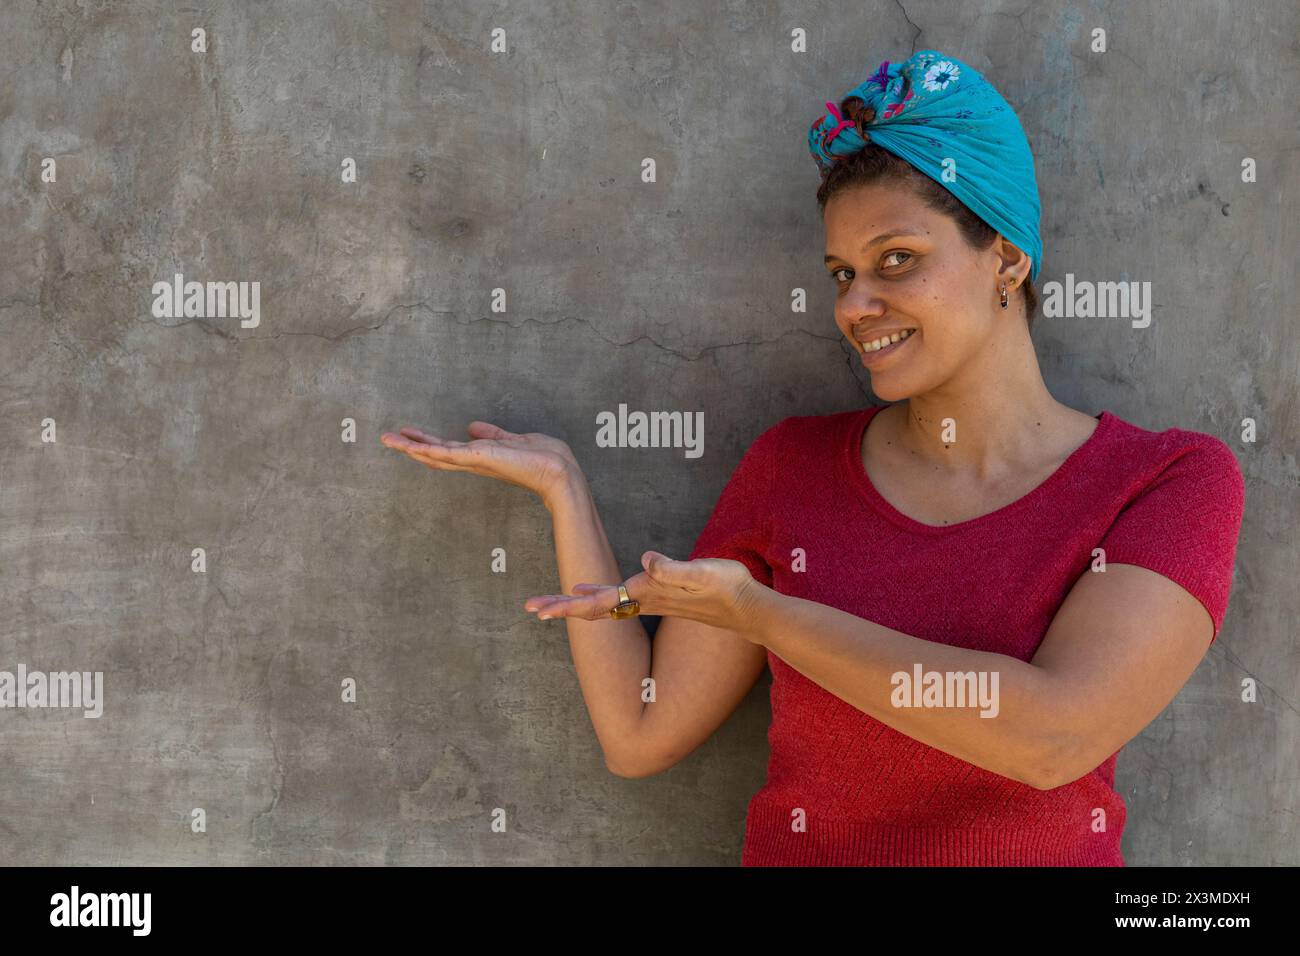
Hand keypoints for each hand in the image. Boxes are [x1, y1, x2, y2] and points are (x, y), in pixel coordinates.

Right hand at [380, 420, 580, 503]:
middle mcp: (475, 462)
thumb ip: (493, 434)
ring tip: (388, 440)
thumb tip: (473, 426)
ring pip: (436, 455)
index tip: (411, 435)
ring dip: (411, 447)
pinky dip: (428, 449)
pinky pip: (448, 454)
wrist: (558, 472)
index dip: (429, 443)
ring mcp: (475, 462)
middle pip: (436, 455)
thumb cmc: (544, 458)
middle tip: (387, 438)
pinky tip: (411, 446)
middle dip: (411, 446)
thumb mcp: (514, 440)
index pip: (450, 451)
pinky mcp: (479, 459)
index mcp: (482, 458)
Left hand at [522, 550, 764, 635]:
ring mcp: (650, 600)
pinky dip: (595, 594)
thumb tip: (646, 560)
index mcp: (647, 593)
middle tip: (530, 608)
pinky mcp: (658, 597)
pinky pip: (616, 598)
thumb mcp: (704, 573)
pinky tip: (587, 587)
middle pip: (593, 607)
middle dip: (561, 607)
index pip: (599, 601)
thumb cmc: (729, 589)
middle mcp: (644, 599)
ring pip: (602, 604)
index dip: (568, 604)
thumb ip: (674, 569)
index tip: (540, 610)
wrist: (749, 610)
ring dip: (574, 602)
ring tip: (548, 602)